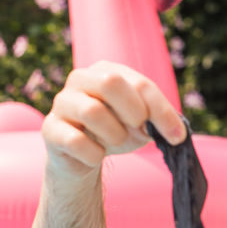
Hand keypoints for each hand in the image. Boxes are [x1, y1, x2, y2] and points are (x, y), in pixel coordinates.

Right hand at [42, 60, 187, 174]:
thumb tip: (174, 132)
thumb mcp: (142, 124)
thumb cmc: (115, 131)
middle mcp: (80, 79)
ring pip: (92, 112)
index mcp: (106, 70)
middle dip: (134, 112)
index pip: (140, 83)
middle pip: (111, 82)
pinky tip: (95, 155)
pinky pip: (76, 141)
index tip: (177, 136)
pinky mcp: (50, 129)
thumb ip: (157, 121)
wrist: (82, 157)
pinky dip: (94, 154)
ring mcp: (62, 102)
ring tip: (115, 141)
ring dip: (115, 135)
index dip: (161, 111)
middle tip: (139, 130)